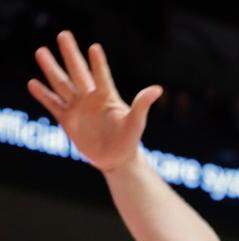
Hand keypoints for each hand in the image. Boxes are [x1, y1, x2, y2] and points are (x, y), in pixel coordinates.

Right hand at [27, 31, 162, 172]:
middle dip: (70, 54)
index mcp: (107, 97)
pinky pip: (53, 104)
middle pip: (78, 72)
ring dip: (51, 68)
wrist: (117, 159)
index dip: (98, 62)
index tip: (94, 47)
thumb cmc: (130, 139)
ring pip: (62, 84)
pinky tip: (33, 83)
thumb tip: (157, 89)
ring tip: (41, 51)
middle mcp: (90, 98)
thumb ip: (142, 104)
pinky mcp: (68, 120)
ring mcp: (78, 108)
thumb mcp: (136, 122)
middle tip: (63, 34)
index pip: (101, 75)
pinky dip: (43, 95)